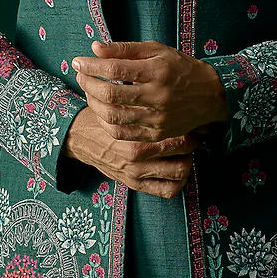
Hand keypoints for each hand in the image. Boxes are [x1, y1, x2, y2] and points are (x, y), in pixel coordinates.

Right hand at [62, 105, 196, 197]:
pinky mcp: (134, 184)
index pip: (176, 130)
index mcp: (134, 133)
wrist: (79, 136)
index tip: (193, 117)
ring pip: (180, 171)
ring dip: (188, 160)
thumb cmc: (104, 114)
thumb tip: (171, 87)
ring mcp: (136, 172)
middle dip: (193, 140)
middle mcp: (137, 155)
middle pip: (183, 150)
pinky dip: (178, 181)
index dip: (190, 123)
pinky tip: (179, 169)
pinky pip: (167, 190)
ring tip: (188, 151)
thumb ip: (140, 94)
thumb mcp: (119, 101)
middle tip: (196, 132)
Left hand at [71, 39, 228, 142]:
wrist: (210, 95)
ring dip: (93, 103)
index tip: (78, 61)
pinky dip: (106, 122)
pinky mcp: (157, 134)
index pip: (115, 70)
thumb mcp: (157, 50)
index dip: (91, 66)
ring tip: (89, 90)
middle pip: (110, 95)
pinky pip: (123, 133)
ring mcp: (157, 119)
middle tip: (80, 74)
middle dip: (88, 84)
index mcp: (157, 71)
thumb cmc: (180, 67)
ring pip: (113, 117)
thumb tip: (94, 49)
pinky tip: (102, 110)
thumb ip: (125, 49)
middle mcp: (158, 96)